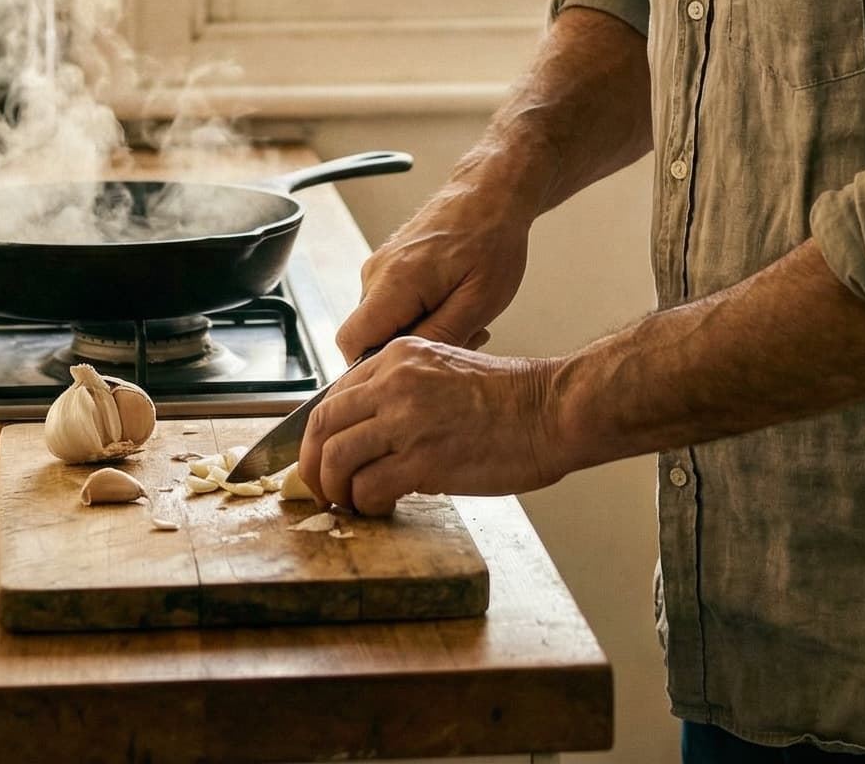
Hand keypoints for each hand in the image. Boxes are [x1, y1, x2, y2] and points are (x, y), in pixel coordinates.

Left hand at [298, 336, 574, 514]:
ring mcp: (407, 420)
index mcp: (400, 357)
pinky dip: (367, 504)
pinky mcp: (423, 459)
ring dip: (336, 489)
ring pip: (336, 457)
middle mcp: (396, 382)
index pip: (333, 395)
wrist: (553, 410)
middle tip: (321, 489)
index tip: (320, 458)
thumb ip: (404, 394)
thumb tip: (369, 435)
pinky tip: (382, 508)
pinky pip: (369, 487)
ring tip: (352, 504)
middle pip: (323, 425)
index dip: (317, 434)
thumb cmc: (511, 400)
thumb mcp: (445, 372)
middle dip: (312, 465)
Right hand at [337, 164, 533, 358]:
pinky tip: (451, 305)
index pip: (350, 342)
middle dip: (406, 350)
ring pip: (381, 322)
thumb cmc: (491, 240)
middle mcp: (376, 272)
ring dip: (417, 331)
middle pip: (367, 335)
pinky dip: (417, 314)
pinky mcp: (388, 264)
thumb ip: (439, 336)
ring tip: (462, 319)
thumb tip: (405, 367)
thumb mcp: (479, 301)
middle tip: (459, 340)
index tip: (412, 368)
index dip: (372, 366)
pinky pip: (390, 304)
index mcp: (395, 282)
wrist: (490, 195)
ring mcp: (379, 266)